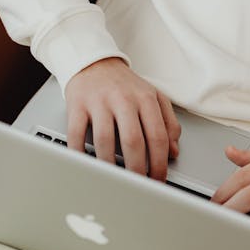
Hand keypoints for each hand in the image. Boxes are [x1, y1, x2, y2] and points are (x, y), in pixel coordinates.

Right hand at [64, 58, 180, 180]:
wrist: (94, 62)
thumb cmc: (124, 84)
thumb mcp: (152, 97)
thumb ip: (168, 122)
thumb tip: (174, 151)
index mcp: (146, 99)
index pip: (158, 136)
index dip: (159, 164)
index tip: (158, 180)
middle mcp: (124, 99)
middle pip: (133, 141)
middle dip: (137, 170)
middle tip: (138, 187)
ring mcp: (99, 102)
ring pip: (105, 140)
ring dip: (110, 166)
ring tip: (114, 181)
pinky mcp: (78, 105)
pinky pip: (76, 134)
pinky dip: (79, 154)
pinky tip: (85, 166)